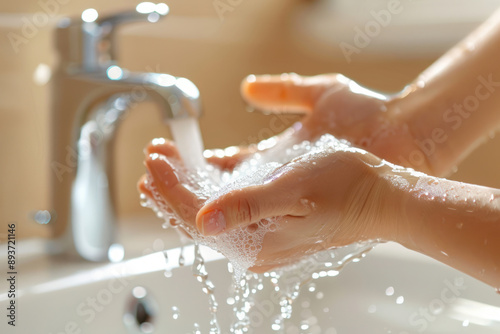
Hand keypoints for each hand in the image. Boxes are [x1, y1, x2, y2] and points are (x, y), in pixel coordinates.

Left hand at [138, 139, 397, 271]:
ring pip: (211, 216)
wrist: (383, 198)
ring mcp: (264, 239)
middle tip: (153, 159)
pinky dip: (209, 194)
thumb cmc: (347, 188)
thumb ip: (247, 207)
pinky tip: (201, 182)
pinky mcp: (273, 229)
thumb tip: (202, 221)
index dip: (171, 186)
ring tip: (167, 168)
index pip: (196, 215)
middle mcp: (255, 247)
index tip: (155, 158)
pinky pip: (229, 214)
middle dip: (171, 188)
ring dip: (187, 190)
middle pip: (198, 219)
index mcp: (256, 240)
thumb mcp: (294, 191)